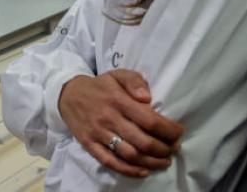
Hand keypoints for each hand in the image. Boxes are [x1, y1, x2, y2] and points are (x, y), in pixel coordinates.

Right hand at [58, 70, 183, 177]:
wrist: (67, 94)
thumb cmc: (100, 86)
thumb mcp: (117, 75)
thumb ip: (135, 82)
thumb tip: (147, 98)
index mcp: (118, 100)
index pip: (149, 120)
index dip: (169, 130)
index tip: (179, 132)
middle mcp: (109, 118)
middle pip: (143, 141)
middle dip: (164, 148)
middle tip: (174, 148)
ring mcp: (98, 133)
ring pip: (130, 155)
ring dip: (152, 162)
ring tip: (164, 161)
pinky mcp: (89, 144)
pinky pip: (110, 162)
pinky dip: (129, 170)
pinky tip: (144, 171)